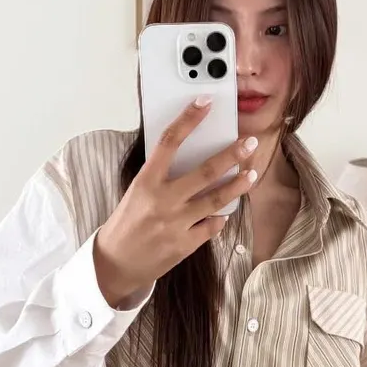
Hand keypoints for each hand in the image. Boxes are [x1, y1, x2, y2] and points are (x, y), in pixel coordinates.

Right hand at [93, 98, 257, 306]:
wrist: (115, 264)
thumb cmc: (126, 222)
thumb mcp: (136, 192)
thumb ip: (161, 176)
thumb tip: (192, 156)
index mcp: (145, 182)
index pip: (169, 141)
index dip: (189, 119)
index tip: (205, 103)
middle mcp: (162, 200)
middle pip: (204, 171)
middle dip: (231, 155)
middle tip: (249, 143)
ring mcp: (175, 224)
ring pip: (216, 200)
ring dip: (237, 185)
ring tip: (251, 174)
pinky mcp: (185, 245)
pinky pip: (212, 226)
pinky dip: (220, 217)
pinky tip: (224, 211)